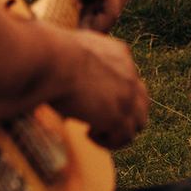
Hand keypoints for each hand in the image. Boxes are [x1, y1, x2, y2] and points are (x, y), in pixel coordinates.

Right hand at [53, 30, 148, 148]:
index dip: (113, 95)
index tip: (90, 101)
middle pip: (141, 102)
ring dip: (117, 131)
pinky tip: (88, 132)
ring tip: (92, 130)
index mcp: (119, 54)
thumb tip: (58, 67)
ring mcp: (127, 96)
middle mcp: (129, 74)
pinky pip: (124, 138)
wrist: (52, 62)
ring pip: (138, 123)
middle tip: (98, 121)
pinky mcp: (118, 116)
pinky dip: (107, 140)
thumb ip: (77, 58)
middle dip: (123, 115)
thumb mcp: (72, 49)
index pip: (129, 79)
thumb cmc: (50, 55)